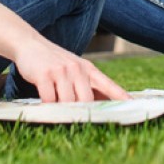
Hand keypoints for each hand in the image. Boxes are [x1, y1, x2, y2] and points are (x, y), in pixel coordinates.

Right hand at [13, 42, 129, 102]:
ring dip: (62, 109)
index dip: (120, 97)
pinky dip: (48, 105)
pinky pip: (50, 99)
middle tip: (78, 119)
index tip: (133, 106)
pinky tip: (45, 104)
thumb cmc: (56, 62)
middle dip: (83, 112)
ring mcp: (61, 71)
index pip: (108, 85)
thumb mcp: (76, 69)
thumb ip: (88, 85)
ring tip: (57, 108)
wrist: (31, 44)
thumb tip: (104, 105)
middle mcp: (77, 69)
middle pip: (87, 100)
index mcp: (88, 69)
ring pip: (68, 101)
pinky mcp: (44, 74)